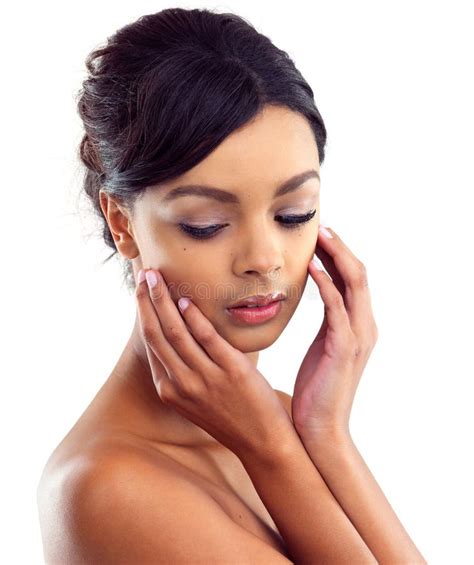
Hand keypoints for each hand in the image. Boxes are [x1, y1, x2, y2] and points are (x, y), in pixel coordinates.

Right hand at [135, 268, 294, 460]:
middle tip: (145, 274)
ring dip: (164, 300)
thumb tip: (178, 339)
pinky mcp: (231, 371)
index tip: (142, 291)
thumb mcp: (195, 400)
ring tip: (158, 276)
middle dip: (148, 300)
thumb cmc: (229, 416)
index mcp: (170, 390)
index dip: (144, 313)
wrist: (262, 443)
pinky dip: (193, 316)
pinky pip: (207, 337)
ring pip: (176, 331)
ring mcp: (205, 378)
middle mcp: (182, 384)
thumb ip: (182, 372)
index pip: (150, 343)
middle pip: (157, 333)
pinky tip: (186, 299)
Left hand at [291, 225, 378, 440]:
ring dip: (336, 257)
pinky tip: (311, 268)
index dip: (340, 255)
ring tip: (318, 237)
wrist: (320, 429)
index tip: (321, 236)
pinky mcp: (343, 347)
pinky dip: (326, 284)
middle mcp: (364, 326)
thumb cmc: (316, 390)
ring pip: (353, 284)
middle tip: (321, 226)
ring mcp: (357, 336)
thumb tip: (315, 300)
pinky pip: (336, 307)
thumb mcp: (324, 349)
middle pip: (358, 274)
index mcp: (359, 326)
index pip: (353, 280)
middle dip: (340, 248)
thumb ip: (327, 323)